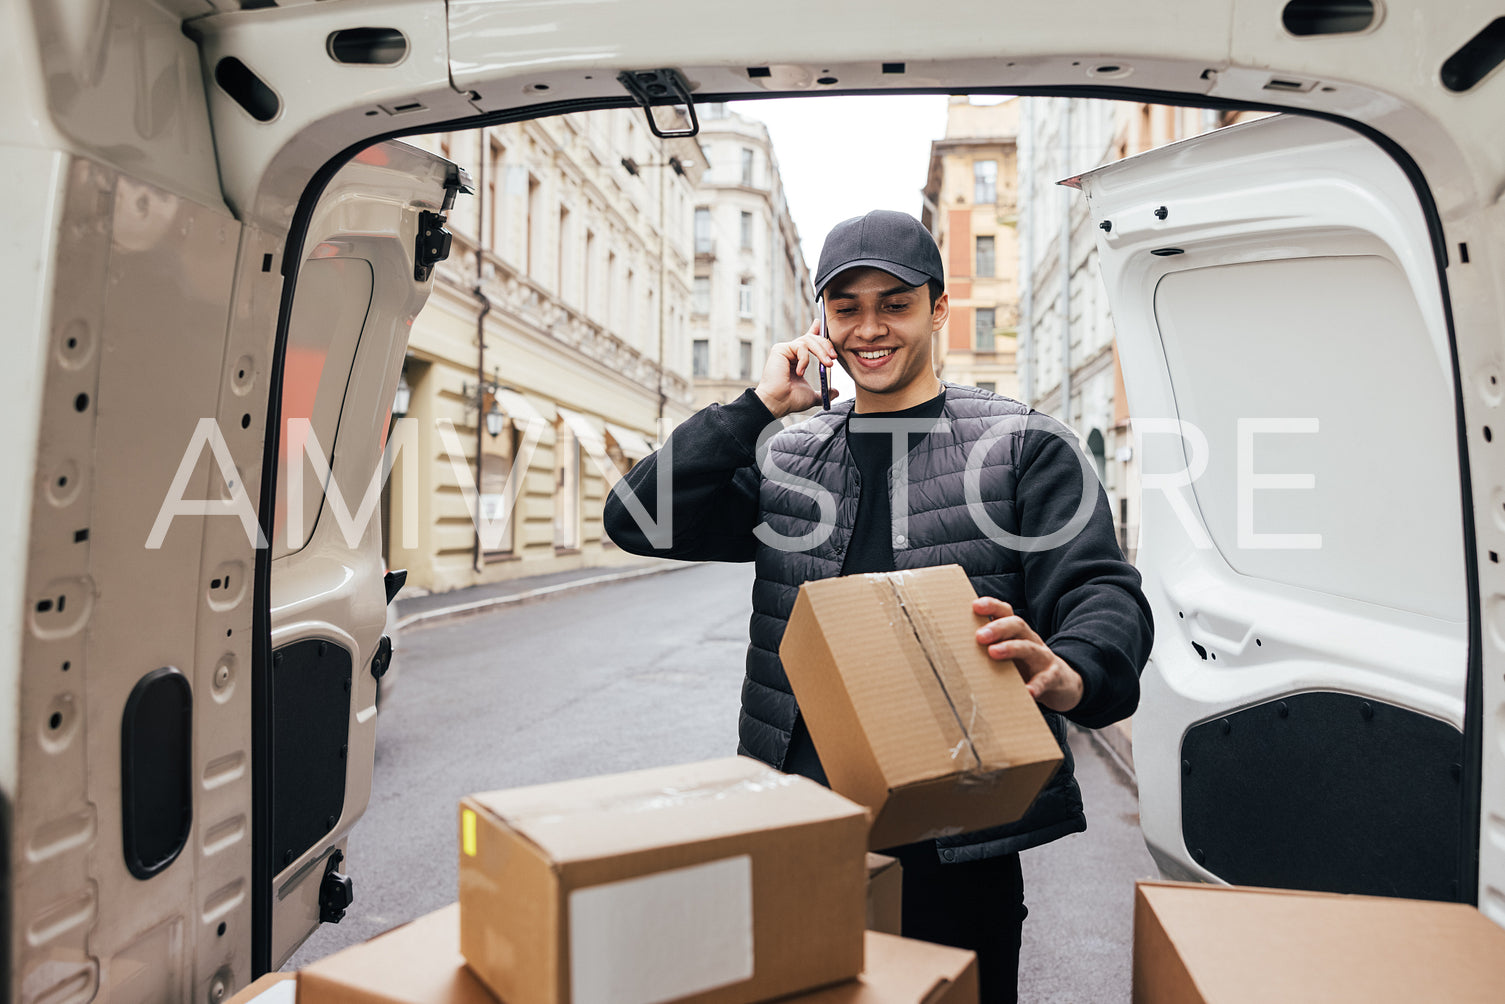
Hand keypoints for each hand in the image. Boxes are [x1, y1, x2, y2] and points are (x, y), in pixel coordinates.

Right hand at [754, 316, 839, 418]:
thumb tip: (836, 392)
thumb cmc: (790, 400)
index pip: (808, 341)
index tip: (820, 323)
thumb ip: (824, 392)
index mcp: (798, 359)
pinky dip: (805, 359)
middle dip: (826, 345)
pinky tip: (800, 372)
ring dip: (821, 351)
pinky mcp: (780, 349)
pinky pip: (800, 347)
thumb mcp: (813, 396)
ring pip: (808, 341)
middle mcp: (791, 352)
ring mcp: (785, 350)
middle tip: (834, 357)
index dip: (815, 330)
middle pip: (812, 338)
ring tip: (828, 364)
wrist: (778, 403)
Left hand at [973, 597, 1083, 712]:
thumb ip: (989, 647)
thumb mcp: (1010, 653)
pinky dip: (1037, 685)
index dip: (992, 606)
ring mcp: (1043, 658)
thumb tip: (953, 649)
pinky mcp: (1054, 677)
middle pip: (1017, 625)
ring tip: (993, 653)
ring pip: (1030, 647)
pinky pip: (1046, 679)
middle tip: (979, 636)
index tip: (974, 606)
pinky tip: (1027, 691)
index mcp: (1017, 633)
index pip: (1006, 613)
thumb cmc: (1027, 666)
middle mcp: (1031, 640)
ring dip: (1011, 648)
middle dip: (997, 627)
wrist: (1063, 683)